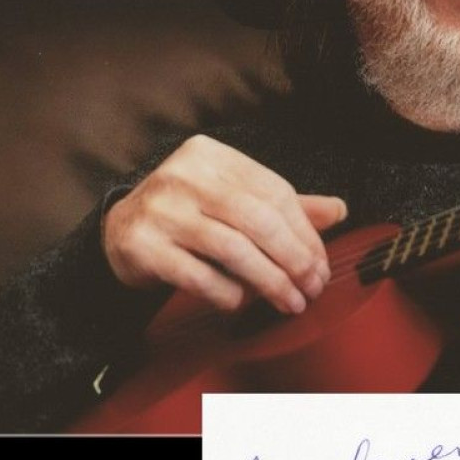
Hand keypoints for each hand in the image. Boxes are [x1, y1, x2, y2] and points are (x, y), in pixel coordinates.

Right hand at [102, 134, 347, 314]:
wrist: (119, 233)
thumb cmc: (189, 216)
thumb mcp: (234, 200)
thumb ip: (284, 206)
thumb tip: (340, 210)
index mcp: (212, 156)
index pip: (275, 193)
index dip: (306, 233)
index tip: (321, 265)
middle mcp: (184, 175)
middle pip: (258, 220)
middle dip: (294, 260)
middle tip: (312, 288)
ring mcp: (160, 209)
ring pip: (233, 249)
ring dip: (270, 282)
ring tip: (290, 302)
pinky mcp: (142, 245)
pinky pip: (199, 276)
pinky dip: (228, 294)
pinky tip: (242, 303)